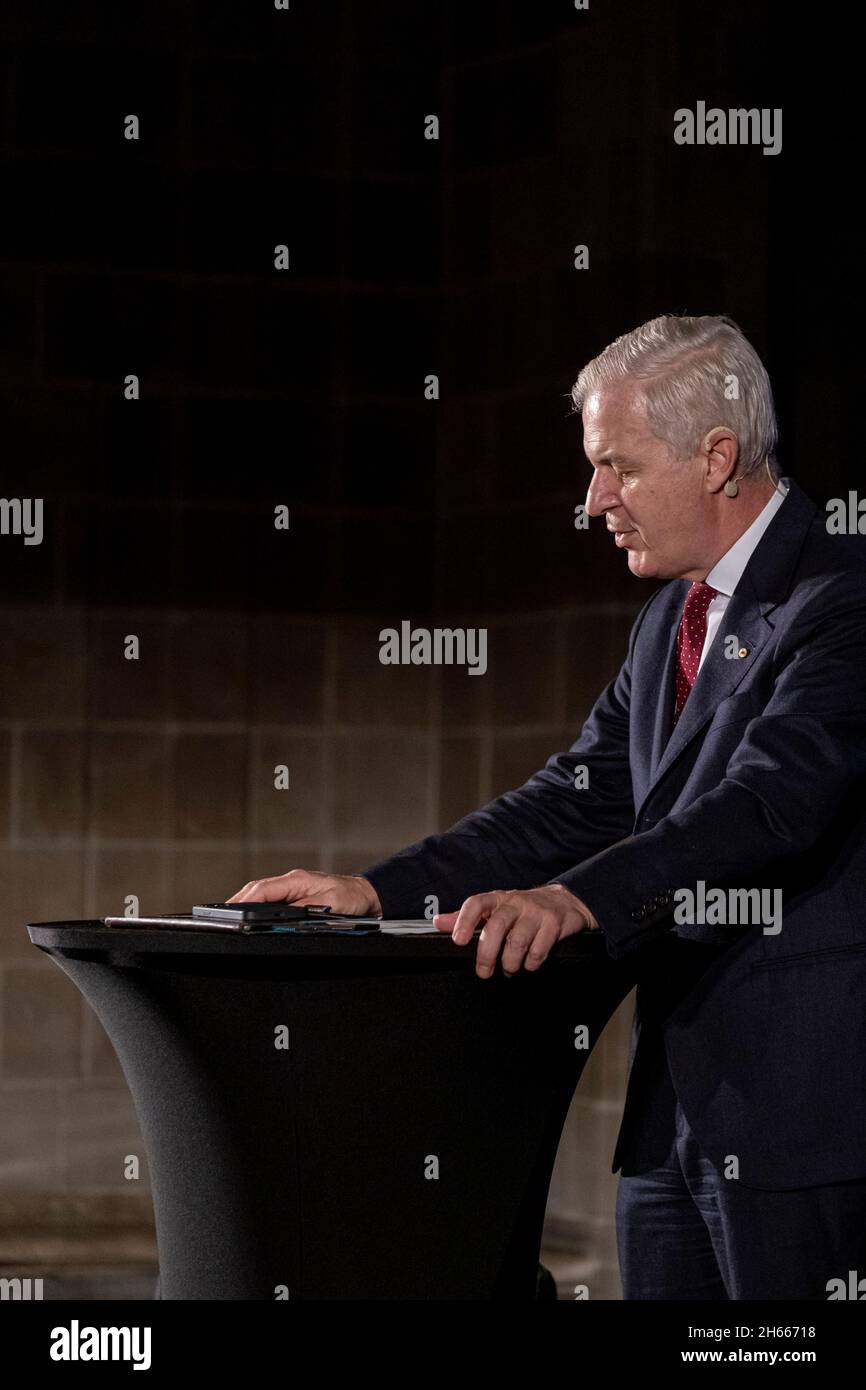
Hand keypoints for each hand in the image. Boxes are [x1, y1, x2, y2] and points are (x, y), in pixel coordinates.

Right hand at [226, 869, 381, 916]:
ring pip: (262, 895)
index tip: (230, 911)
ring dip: (246, 905)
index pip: (263, 888)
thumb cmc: (351, 897)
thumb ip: (306, 909)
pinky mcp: (296, 898)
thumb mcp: (331, 904)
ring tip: (231, 920)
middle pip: (257, 890)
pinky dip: (258, 909)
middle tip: (222, 918)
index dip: (244, 900)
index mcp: (297, 879)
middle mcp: (292, 883)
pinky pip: (271, 902)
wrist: (366, 896)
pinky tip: (251, 920)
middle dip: (238, 902)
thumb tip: (283, 916)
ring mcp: (293, 890)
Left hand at [433, 884, 596, 977]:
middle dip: (486, 954)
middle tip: (483, 972)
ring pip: (518, 942)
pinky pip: (539, 950)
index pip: (476, 903)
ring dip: (510, 963)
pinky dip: (531, 964)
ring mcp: (536, 912)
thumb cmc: (522, 909)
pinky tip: (528, 964)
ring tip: (509, 970)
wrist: (563, 901)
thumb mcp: (495, 909)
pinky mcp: (554, 924)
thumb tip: (438, 922)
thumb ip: (467, 918)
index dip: (464, 921)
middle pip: (496, 927)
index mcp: (497, 898)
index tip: (458, 941)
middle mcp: (516, 902)